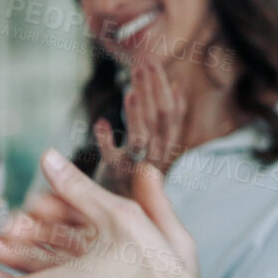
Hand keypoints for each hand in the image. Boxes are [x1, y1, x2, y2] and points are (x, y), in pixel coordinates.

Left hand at [94, 58, 184, 191]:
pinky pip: (113, 158)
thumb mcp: (155, 144)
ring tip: (130, 87)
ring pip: (142, 137)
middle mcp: (156, 158)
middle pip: (159, 120)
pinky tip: (101, 123)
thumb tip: (177, 85)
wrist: (122, 215)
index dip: (163, 87)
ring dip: (136, 111)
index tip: (154, 62)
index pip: (171, 113)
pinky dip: (107, 141)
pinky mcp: (116, 178)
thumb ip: (165, 118)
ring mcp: (137, 169)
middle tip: (142, 64)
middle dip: (152, 90)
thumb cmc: (136, 173)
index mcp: (167, 146)